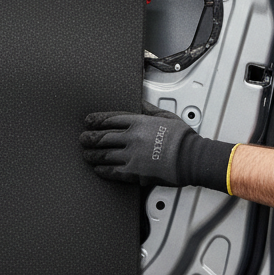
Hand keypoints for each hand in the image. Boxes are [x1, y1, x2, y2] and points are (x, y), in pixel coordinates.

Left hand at [80, 103, 233, 190]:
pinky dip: (102, 170)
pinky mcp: (134, 172)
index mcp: (138, 122)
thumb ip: (148, 109)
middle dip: (89, 138)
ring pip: (104, 155)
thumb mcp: (165, 116)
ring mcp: (131, 156)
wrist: (191, 158)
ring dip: (92, 154)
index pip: (110, 119)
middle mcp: (132, 138)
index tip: (88, 121)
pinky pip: (112, 171)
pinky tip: (97, 168)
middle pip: (103, 137)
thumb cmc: (182, 138)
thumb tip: (139, 102)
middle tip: (83, 139)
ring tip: (86, 154)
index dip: (96, 120)